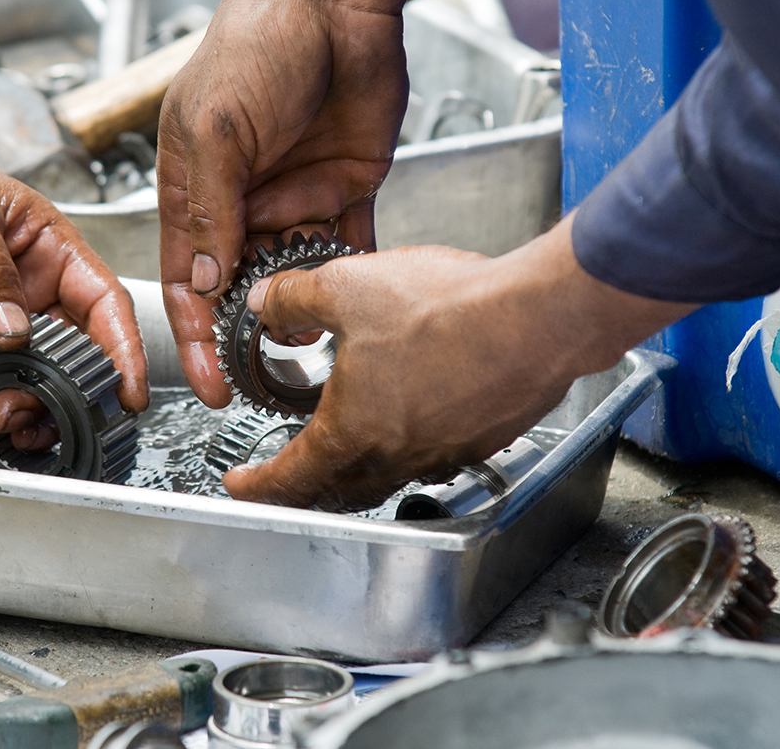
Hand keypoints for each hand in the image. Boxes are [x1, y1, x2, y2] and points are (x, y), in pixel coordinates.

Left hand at [0, 127, 148, 432]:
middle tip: (68, 416)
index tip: (128, 388)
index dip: (124, 347)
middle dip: (80, 391)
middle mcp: (27, 291)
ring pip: (34, 380)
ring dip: (37, 408)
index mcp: (48, 248)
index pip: (104, 303)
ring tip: (19, 422)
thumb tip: (15, 330)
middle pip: (77, 352)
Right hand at [156, 0, 490, 406]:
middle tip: (266, 374)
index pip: (189, 276)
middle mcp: (242, 196)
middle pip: (241, 284)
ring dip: (302, 306)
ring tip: (314, 340)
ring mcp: (295, 193)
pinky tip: (356, 302)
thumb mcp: (218, 128)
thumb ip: (211, 209)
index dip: (195, 333)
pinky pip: (348, 245)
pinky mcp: (345, 186)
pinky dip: (351, 274)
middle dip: (250, 332)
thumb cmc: (259, 40)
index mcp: (195, 184)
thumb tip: (207, 282)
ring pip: (294, 271)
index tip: (208, 382)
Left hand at [222, 218, 695, 510]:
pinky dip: (406, 450)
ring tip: (344, 449)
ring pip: (388, 478)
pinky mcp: (483, 437)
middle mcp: (398, 454)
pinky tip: (410, 416)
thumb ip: (295, 300)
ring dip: (357, 472)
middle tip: (287, 477)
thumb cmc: (449, 309)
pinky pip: (432, 458)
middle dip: (305, 489)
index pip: (291, 477)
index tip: (241, 486)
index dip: (258, 484)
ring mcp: (445, 451)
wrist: (539, 316)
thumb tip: (266, 303)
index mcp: (353, 430)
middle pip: (339, 492)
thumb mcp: (346, 287)